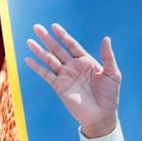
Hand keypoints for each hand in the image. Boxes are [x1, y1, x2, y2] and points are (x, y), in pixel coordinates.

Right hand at [26, 23, 120, 137]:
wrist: (102, 115)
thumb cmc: (110, 95)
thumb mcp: (112, 73)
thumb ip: (107, 56)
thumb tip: (106, 38)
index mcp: (85, 61)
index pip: (71, 44)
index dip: (63, 35)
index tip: (54, 26)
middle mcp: (73, 66)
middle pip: (57, 49)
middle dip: (47, 38)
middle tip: (37, 27)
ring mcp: (65, 76)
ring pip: (49, 60)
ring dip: (39, 51)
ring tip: (29, 41)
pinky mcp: (59, 87)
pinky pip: (46, 75)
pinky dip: (37, 67)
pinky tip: (29, 60)